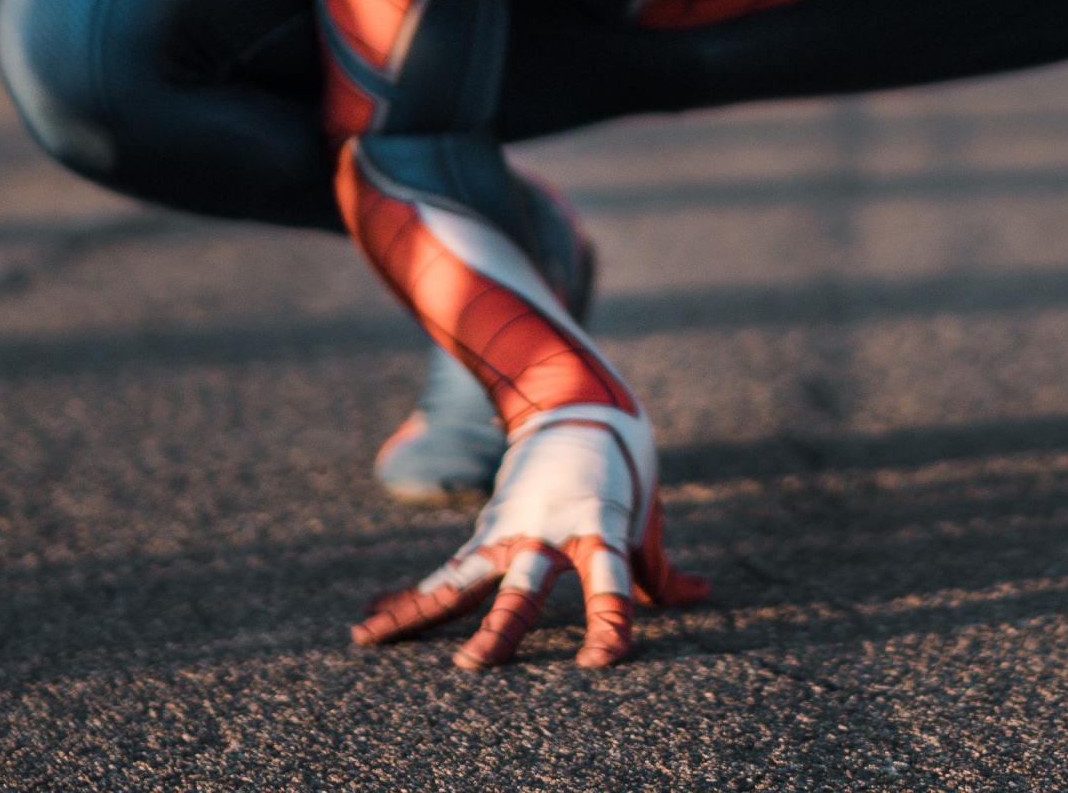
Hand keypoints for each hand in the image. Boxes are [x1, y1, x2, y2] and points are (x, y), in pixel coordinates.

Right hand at [349, 404, 707, 669]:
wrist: (572, 401)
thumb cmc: (621, 468)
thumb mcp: (645, 516)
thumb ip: (661, 569)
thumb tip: (700, 595)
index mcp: (598, 528)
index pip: (610, 582)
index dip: (609, 622)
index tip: (600, 664)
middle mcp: (546, 533)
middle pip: (521, 587)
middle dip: (499, 628)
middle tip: (474, 666)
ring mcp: (507, 533)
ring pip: (458, 580)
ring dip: (416, 613)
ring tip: (368, 639)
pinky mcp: (482, 535)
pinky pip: (442, 576)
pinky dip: (406, 599)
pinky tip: (369, 625)